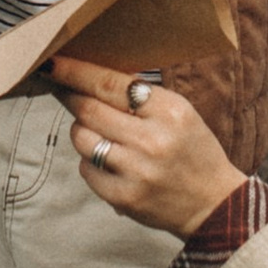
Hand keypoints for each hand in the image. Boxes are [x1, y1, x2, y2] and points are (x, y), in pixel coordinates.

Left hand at [51, 59, 242, 235]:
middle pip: (89, 109)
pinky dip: (90, 162)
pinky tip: (109, 162)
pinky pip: (86, 170)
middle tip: (60, 88)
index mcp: (170, 111)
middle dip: (69, 95)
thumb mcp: (180, 113)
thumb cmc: (193, 152)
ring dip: (81, 130)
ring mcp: (137, 171)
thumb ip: (142, 96)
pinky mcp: (124, 198)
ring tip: (100, 133)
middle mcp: (153, 140)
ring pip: (82, 138)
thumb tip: (93, 76)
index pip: (111, 83)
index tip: (53, 63)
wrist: (214, 204)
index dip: (76, 71)